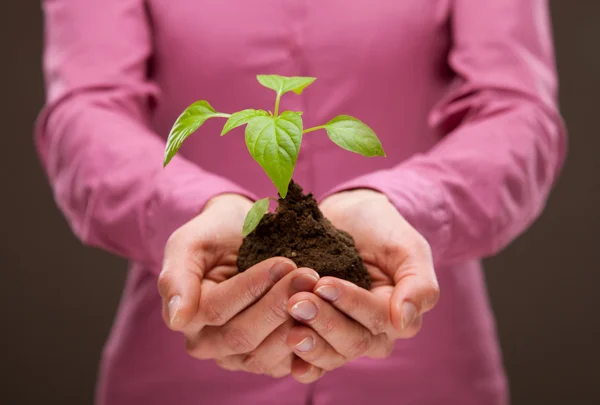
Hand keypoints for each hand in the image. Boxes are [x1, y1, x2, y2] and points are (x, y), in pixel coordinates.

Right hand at [157, 193, 318, 377]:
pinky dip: (311, 342)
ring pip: (268, 355)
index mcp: (188, 318)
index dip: (252, 287)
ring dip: (298, 322)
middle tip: (308, 275)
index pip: (219, 310)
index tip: (284, 262)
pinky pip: (291, 363)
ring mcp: (241, 357)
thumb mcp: (189, 243)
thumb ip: (177, 277)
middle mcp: (211, 345)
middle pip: (244, 336)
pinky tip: (327, 315)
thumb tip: (178, 320)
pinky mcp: (272, 360)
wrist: (242, 234)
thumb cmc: (214, 234)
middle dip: (279, 304)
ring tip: (318, 290)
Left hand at [284, 189, 439, 382]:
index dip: (350, 303)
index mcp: (398, 315)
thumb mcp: (408, 249)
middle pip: (354, 342)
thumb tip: (402, 322)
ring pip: (333, 355)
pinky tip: (292, 363)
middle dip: (325, 322)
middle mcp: (373, 333)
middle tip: (297, 301)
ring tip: (289, 324)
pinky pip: (314, 362)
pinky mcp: (320, 337)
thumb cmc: (381, 230)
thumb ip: (418, 285)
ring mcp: (344, 337)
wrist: (348, 217)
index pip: (377, 319)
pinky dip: (304, 364)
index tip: (323, 283)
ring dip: (311, 342)